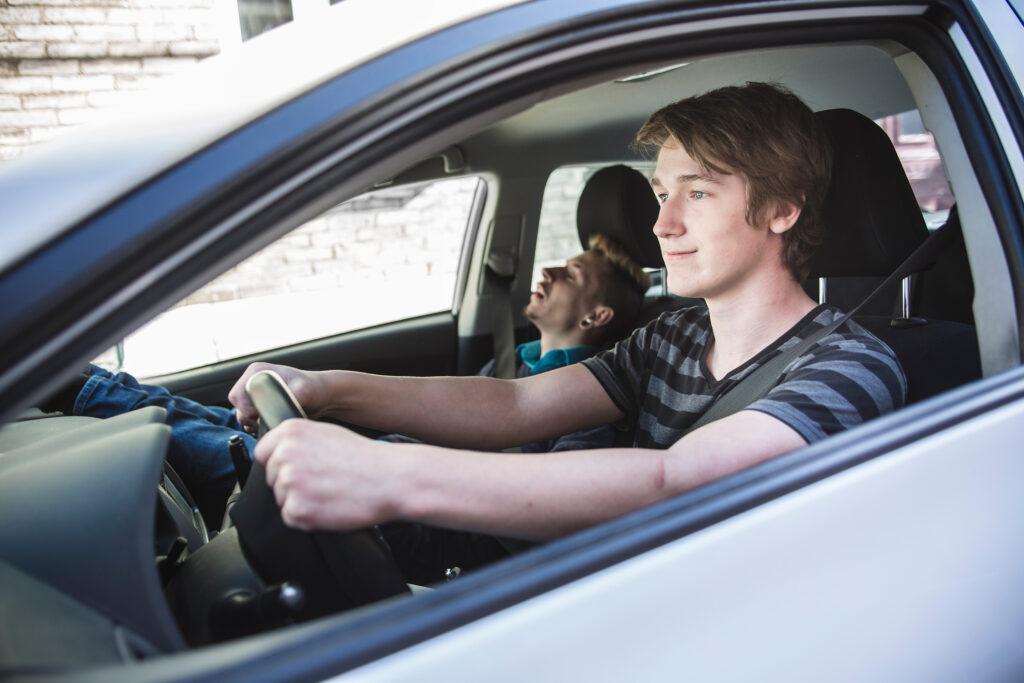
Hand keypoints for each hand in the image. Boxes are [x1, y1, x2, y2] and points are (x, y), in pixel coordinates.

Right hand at [228, 362, 328, 433]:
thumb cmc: (314, 389)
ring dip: (256, 424)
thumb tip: (278, 406)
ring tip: (275, 420)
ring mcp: (254, 394)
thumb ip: (291, 396)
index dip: (248, 409)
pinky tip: (273, 423)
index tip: (264, 414)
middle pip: (238, 408)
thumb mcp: (304, 390)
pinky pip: (249, 422)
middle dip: (253, 418)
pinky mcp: (258, 406)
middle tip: (272, 418)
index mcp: (257, 371)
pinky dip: (258, 427)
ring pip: (243, 416)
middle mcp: (252, 381)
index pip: (237, 395)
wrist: (320, 396)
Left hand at [253, 419, 395, 530]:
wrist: (389, 479)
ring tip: (329, 492)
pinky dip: (308, 518)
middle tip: (322, 482)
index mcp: (290, 432)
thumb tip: (280, 453)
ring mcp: (289, 482)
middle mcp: (285, 454)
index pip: (263, 452)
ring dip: (301, 501)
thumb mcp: (327, 433)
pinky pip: (292, 518)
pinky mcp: (297, 509)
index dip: (280, 462)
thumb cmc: (365, 458)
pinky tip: (329, 505)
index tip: (297, 468)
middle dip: (292, 483)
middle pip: (272, 478)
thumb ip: (298, 441)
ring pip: (282, 499)